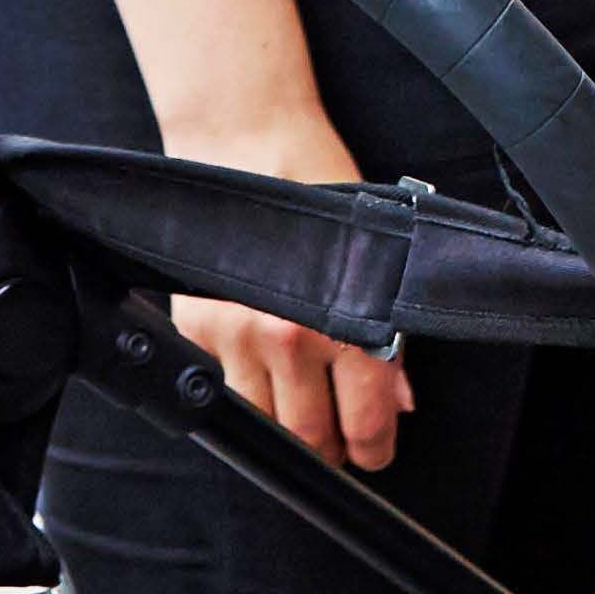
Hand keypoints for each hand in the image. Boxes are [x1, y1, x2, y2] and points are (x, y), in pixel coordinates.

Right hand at [164, 100, 415, 471]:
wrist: (246, 140)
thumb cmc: (320, 184)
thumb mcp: (377, 252)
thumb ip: (391, 333)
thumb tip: (400, 399)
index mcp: (345, 318)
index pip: (366, 420)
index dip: (375, 449)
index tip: (377, 452)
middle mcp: (289, 336)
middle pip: (311, 438)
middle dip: (333, 451)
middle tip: (345, 445)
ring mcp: (235, 338)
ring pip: (265, 426)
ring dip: (288, 430)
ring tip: (306, 418)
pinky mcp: (194, 331)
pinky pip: (222, 395)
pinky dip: (246, 401)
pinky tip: (265, 384)